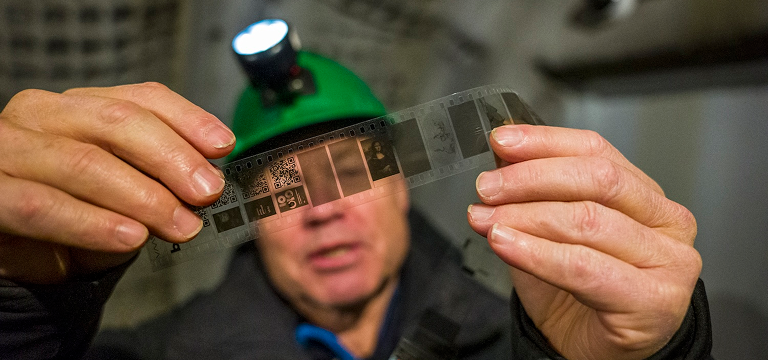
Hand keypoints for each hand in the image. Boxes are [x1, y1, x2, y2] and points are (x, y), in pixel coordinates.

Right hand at [0, 83, 234, 283]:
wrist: (25, 259)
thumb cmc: (83, 215)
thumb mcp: (130, 191)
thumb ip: (163, 176)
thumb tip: (211, 175)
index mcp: (80, 105)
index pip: (142, 98)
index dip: (187, 119)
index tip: (224, 146)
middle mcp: (40, 113)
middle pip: (116, 122)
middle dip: (171, 158)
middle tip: (207, 191)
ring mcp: (8, 148)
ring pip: (83, 163)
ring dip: (142, 198)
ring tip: (181, 226)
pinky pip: (42, 205)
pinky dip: (92, 223)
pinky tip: (131, 238)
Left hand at [467, 125, 700, 359]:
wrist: (594, 350)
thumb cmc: (578, 292)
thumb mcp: (547, 231)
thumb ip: (532, 192)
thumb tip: (502, 153)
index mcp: (645, 195)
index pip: (596, 151)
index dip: (545, 141)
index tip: (501, 140)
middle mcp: (666, 222)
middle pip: (597, 179)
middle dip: (531, 179)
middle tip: (487, 188)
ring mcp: (668, 261)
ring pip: (588, 220)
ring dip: (525, 216)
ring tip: (486, 219)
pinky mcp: (655, 299)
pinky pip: (583, 266)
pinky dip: (536, 252)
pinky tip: (505, 243)